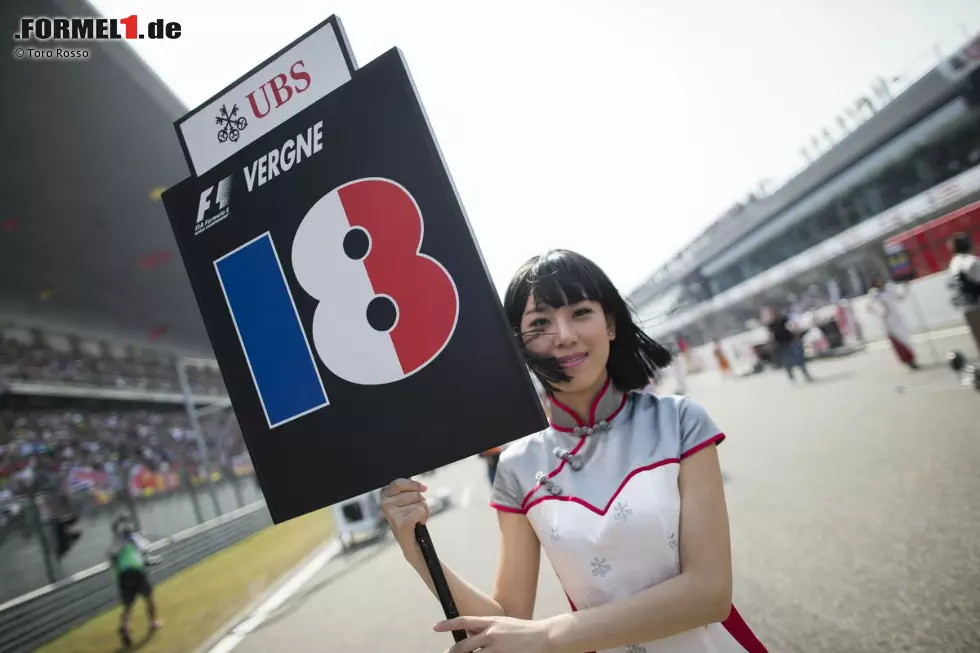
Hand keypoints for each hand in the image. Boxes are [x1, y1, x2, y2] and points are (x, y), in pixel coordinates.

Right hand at [379, 478, 429, 547]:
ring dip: (423, 512)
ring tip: (416, 521)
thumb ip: (408, 491)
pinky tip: (418, 525)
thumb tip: (420, 485)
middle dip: (421, 502)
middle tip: (415, 514)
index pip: (399, 483)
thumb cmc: (411, 522)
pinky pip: (421, 511)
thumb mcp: (407, 503)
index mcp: (384, 497)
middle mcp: (385, 505)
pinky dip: (424, 517)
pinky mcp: (401, 523)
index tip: (424, 488)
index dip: (413, 484)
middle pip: (415, 494)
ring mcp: (392, 514)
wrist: (412, 547)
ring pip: (420, 503)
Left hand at [434, 615, 553, 652]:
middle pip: (463, 646)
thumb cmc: (523, 631)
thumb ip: (486, 629)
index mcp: (491, 622)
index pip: (464, 621)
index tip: (435, 627)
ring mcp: (497, 649)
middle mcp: (491, 634)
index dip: (448, 624)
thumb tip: (470, 636)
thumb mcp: (503, 624)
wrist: (544, 636)